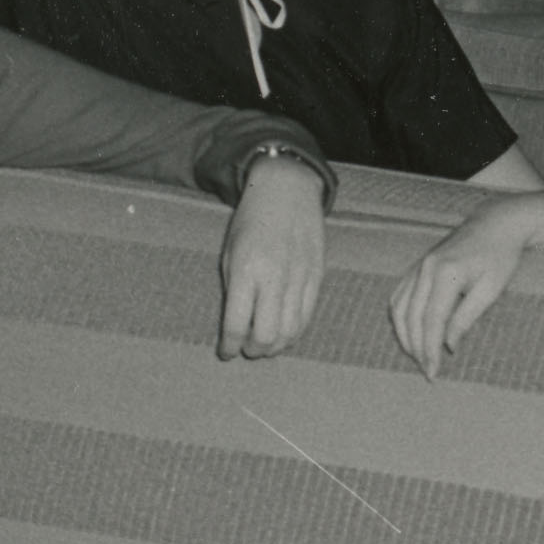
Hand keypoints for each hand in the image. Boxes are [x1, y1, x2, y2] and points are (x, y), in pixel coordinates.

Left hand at [218, 157, 326, 359]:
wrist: (287, 190)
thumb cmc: (251, 219)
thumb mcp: (230, 252)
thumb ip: (233, 288)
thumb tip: (236, 324)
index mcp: (246, 270)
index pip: (237, 324)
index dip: (229, 346)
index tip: (226, 352)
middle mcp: (275, 277)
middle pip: (267, 335)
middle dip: (253, 350)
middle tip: (246, 350)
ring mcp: (300, 278)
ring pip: (291, 332)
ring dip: (275, 346)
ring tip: (264, 344)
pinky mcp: (317, 277)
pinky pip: (307, 317)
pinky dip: (294, 332)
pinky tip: (283, 332)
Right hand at [387, 201, 535, 376]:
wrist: (495, 224)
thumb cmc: (499, 257)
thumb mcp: (490, 290)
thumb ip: (466, 318)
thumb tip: (449, 345)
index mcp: (446, 273)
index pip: (432, 320)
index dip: (430, 349)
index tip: (433, 371)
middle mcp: (426, 268)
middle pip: (412, 317)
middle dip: (416, 348)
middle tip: (427, 371)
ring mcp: (418, 266)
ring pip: (399, 307)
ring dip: (405, 335)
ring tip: (417, 357)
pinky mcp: (417, 266)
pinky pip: (399, 296)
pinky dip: (401, 318)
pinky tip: (410, 334)